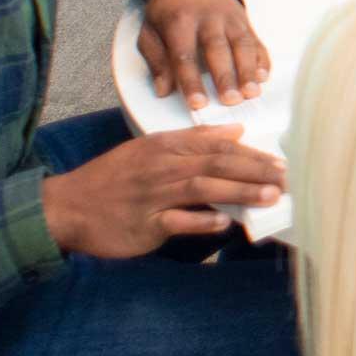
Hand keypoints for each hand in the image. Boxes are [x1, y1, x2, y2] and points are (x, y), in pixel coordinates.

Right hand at [41, 126, 286, 259]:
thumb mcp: (150, 149)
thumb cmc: (112, 180)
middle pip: (216, 164)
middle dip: (255, 170)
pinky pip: (178, 221)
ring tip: (270, 196)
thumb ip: (193, 140)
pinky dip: (202, 221)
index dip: (251, 153)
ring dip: (239, 192)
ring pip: (203, 188)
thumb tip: (235, 130)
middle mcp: (162, 167)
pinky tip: (226, 224)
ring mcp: (153, 195)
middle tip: (287, 177)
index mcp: (164, 147)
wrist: (68, 207)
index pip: (216, 146)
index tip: (280, 161)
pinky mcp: (145, 223)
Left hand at [138, 0, 268, 107]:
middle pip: (217, 48)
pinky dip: (261, 58)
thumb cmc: (167, 10)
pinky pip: (256, 39)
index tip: (197, 103)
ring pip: (242, 43)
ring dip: (248, 69)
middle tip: (230, 100)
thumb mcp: (149, 31)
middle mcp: (207, 17)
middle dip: (225, 75)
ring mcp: (229, 17)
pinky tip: (263, 76)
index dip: (191, 80)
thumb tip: (163, 90)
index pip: (185, 55)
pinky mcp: (244, 19)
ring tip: (251, 93)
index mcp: (179, 21)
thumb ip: (156, 60)